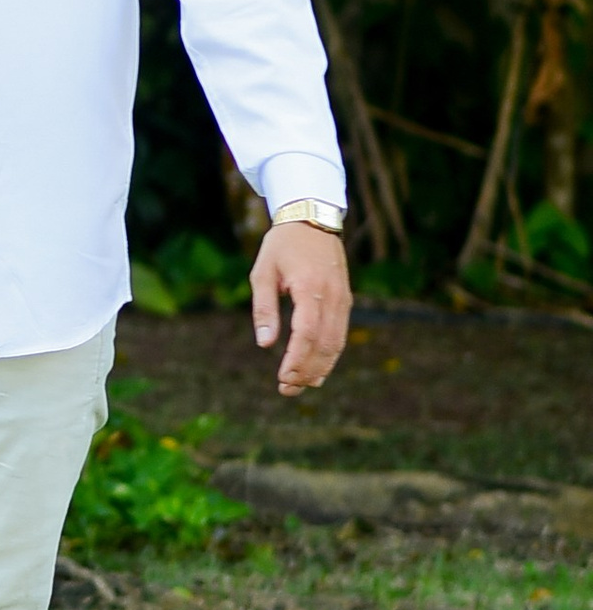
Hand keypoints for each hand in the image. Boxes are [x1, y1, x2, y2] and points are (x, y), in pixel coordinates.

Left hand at [252, 221, 349, 398]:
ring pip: (337, 343)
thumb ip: (264, 308)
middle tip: (287, 390)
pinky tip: (318, 370)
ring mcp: (343, 299)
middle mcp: (332, 296)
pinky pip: (340, 334)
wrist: (312, 219)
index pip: (307, 333)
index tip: (283, 378)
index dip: (297, 360)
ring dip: (320, 368)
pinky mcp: (346, 300)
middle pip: (324, 344)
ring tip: (301, 386)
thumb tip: (265, 344)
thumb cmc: (282, 245)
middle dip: (307, 371)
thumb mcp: (263, 272)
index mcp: (310, 287)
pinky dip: (331, 355)